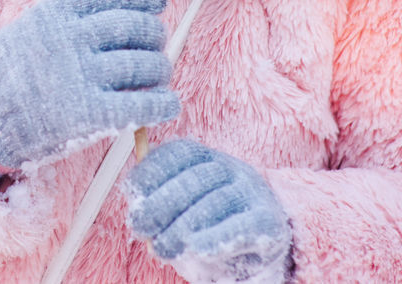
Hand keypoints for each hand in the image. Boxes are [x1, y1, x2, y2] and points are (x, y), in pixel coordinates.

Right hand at [0, 0, 178, 181]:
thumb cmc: (12, 71)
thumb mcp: (34, 26)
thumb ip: (74, 15)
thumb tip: (132, 7)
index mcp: (56, 12)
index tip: (157, 2)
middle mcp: (70, 38)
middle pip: (136, 27)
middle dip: (154, 35)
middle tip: (155, 45)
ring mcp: (79, 76)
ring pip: (145, 64)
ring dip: (160, 70)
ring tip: (156, 76)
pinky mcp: (89, 115)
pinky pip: (144, 104)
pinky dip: (164, 103)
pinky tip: (166, 104)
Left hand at [125, 139, 291, 283]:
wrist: (265, 237)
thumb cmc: (211, 220)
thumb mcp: (183, 206)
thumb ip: (161, 203)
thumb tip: (137, 212)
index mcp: (207, 157)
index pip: (177, 153)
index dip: (151, 172)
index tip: (132, 195)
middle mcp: (231, 168)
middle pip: (192, 180)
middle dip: (159, 205)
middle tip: (141, 228)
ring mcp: (251, 193)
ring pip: (213, 204)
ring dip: (181, 228)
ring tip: (162, 248)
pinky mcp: (269, 221)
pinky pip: (241, 227)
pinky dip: (215, 238)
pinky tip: (197, 247)